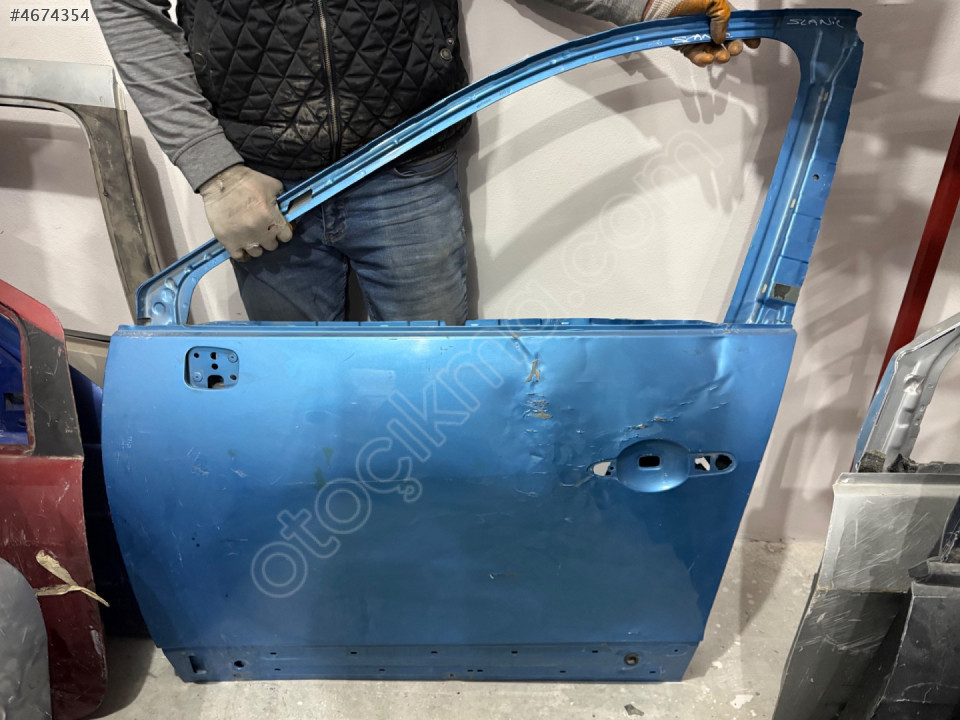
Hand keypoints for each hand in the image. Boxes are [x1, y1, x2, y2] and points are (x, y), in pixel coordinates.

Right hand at [198, 165, 293, 261]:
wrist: (220, 181)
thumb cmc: (247, 181)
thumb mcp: (272, 185)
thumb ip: (281, 199)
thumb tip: (284, 208)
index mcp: (272, 218)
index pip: (286, 236)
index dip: (283, 232)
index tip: (278, 229)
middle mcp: (260, 232)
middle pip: (272, 246)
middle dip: (270, 238)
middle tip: (264, 231)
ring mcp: (244, 238)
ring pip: (257, 252)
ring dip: (256, 246)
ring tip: (252, 238)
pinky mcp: (228, 242)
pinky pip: (239, 256)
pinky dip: (242, 254)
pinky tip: (242, 249)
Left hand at [643, 0, 760, 66]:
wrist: (659, 4)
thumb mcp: (713, 0)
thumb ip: (723, 17)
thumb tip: (721, 36)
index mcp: (719, 12)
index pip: (737, 24)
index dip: (746, 34)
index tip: (753, 43)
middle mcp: (709, 25)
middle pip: (727, 41)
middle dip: (733, 47)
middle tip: (733, 49)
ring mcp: (697, 36)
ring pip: (713, 51)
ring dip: (719, 56)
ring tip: (720, 57)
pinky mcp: (685, 45)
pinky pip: (696, 56)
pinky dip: (702, 60)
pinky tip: (707, 59)